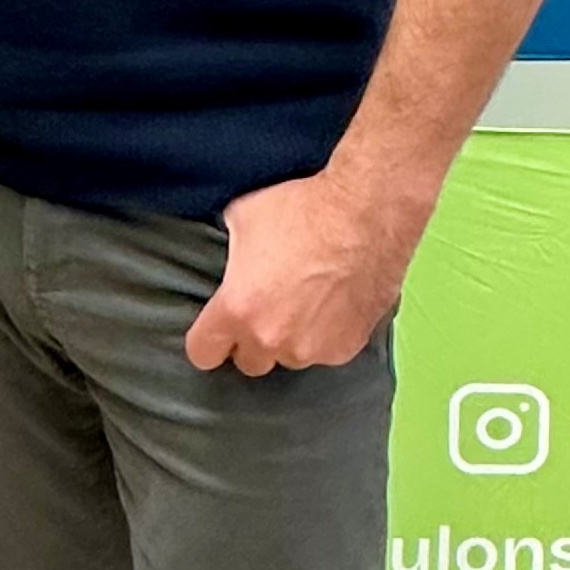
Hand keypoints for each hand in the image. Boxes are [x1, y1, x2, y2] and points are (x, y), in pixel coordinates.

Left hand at [184, 172, 415, 376]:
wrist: (366, 211)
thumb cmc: (304, 208)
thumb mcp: (243, 217)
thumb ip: (229, 252)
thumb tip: (230, 255)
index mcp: (237, 309)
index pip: (202, 353)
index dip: (207, 340)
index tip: (216, 329)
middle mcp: (272, 338)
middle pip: (248, 361)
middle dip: (252, 339)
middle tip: (266, 307)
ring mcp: (312, 347)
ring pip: (290, 357)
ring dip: (291, 338)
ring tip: (305, 301)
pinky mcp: (346, 347)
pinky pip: (325, 351)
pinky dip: (326, 335)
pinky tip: (333, 302)